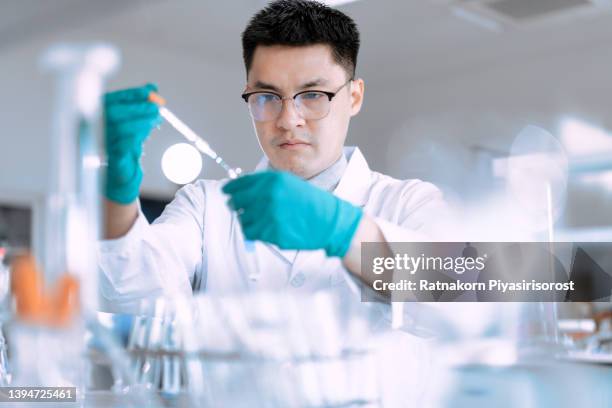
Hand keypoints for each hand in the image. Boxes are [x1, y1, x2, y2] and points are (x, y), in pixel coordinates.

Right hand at [104, 83, 160, 203]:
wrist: (118, 180)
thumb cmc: (123, 149)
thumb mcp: (132, 125)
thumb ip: (138, 106)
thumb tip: (153, 87)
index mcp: (94, 119)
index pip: (109, 100)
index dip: (130, 94)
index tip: (150, 89)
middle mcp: (92, 131)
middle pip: (112, 113)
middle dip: (137, 107)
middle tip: (157, 108)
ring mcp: (98, 148)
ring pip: (119, 129)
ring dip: (141, 122)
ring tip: (155, 120)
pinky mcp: (110, 164)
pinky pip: (123, 148)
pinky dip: (136, 139)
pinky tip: (145, 136)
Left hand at [222, 171, 362, 256]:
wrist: (329, 221)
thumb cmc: (310, 202)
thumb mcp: (289, 183)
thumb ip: (265, 184)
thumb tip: (241, 188)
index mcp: (272, 181)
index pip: (239, 184)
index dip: (230, 189)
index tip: (227, 193)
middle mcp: (268, 196)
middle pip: (236, 202)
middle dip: (238, 205)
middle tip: (245, 209)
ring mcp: (270, 216)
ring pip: (242, 220)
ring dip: (248, 220)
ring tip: (262, 220)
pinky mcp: (272, 233)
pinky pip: (251, 233)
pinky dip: (255, 232)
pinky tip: (266, 228)